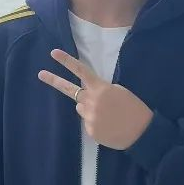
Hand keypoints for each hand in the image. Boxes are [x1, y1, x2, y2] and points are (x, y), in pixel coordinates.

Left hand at [38, 49, 152, 149]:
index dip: (67, 61)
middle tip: (40, 74)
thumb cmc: (134, 108)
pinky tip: (110, 126)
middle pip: (70, 90)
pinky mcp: (90, 131)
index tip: (53, 53)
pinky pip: (88, 124)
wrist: (143, 132)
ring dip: (90, 110)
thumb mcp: (118, 92)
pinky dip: (97, 124)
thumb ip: (98, 93)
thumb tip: (82, 101)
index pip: (81, 71)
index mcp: (100, 88)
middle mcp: (91, 101)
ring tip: (109, 115)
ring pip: (81, 109)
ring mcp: (89, 117)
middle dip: (54, 80)